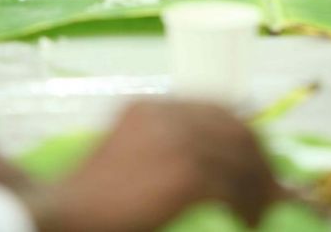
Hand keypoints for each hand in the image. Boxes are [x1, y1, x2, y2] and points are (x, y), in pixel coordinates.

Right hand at [37, 101, 280, 231]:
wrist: (60, 214)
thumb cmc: (88, 197)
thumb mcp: (126, 159)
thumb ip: (163, 152)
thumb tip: (214, 172)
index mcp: (148, 109)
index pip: (214, 109)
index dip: (242, 133)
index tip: (257, 158)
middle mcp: (165, 115)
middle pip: (234, 127)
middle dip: (258, 158)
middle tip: (270, 189)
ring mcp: (176, 140)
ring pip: (239, 155)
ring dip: (258, 185)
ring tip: (260, 212)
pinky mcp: (185, 173)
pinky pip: (233, 185)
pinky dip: (248, 204)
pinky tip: (247, 222)